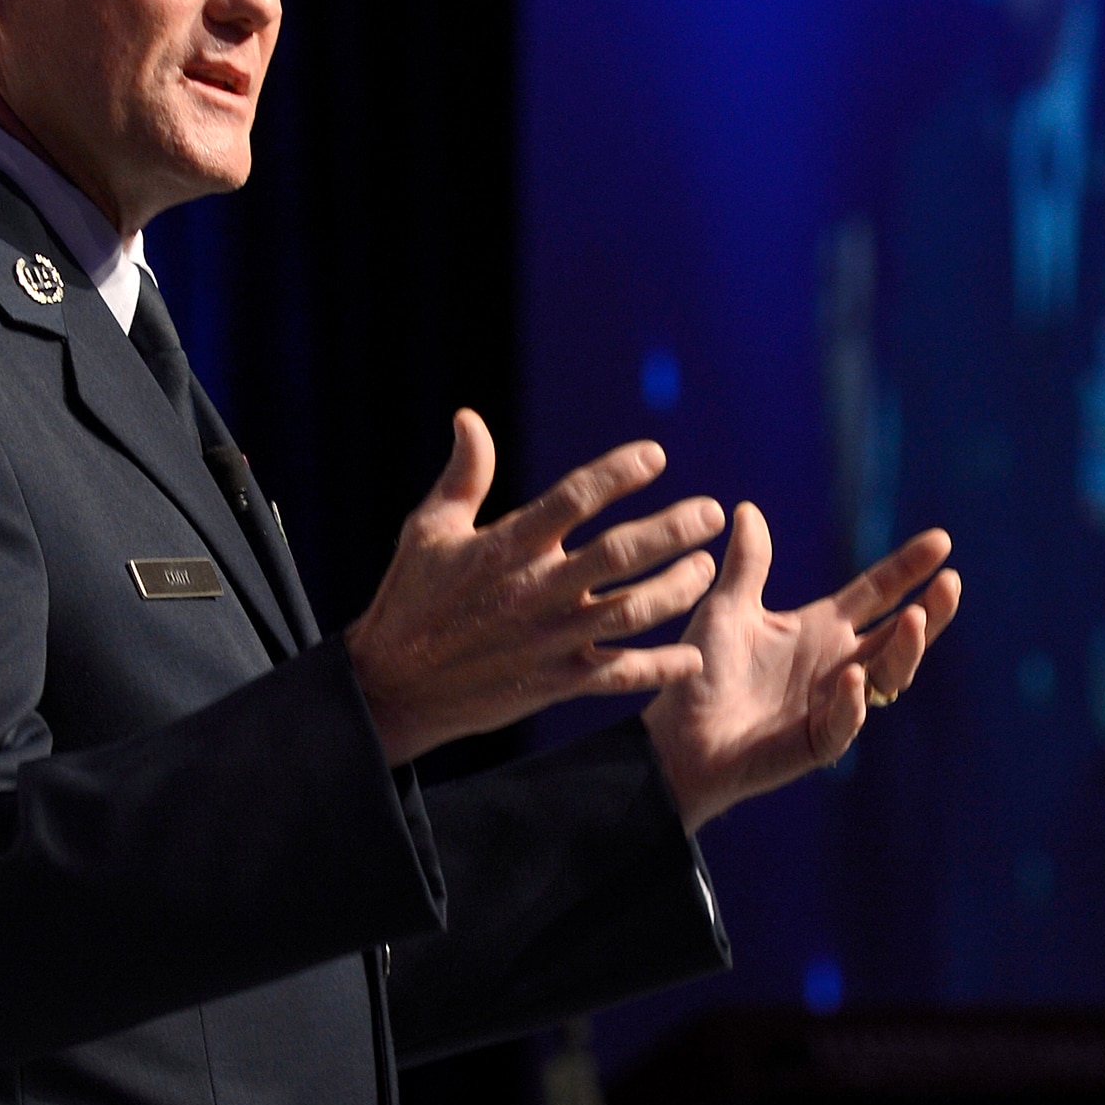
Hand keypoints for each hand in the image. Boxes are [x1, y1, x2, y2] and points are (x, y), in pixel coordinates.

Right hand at [346, 410, 724, 766]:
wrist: (392, 686)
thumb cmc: (410, 599)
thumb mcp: (428, 530)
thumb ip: (463, 476)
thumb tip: (468, 418)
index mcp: (506, 547)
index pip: (573, 499)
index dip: (618, 473)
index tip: (656, 455)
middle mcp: (536, 590)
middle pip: (619, 553)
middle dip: (672, 530)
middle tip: (712, 513)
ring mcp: (549, 639)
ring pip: (631, 612)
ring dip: (676, 590)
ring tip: (705, 569)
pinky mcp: (554, 681)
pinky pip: (619, 675)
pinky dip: (659, 668)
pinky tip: (692, 657)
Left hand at [643, 503, 959, 830]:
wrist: (673, 734)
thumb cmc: (701, 671)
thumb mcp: (726, 609)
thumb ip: (747, 565)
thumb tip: (747, 509)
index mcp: (820, 628)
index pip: (877, 593)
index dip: (908, 568)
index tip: (942, 540)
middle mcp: (837, 663)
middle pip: (898, 634)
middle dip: (930, 610)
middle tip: (951, 582)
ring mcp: (832, 704)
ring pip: (886, 677)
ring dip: (904, 649)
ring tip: (914, 618)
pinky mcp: (815, 742)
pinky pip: (844, 722)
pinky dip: (851, 700)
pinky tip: (854, 676)